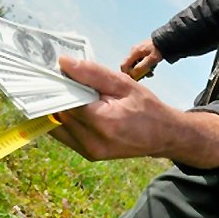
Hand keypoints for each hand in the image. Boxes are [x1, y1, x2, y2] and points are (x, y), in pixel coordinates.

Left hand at [49, 56, 218, 168]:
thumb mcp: (122, 83)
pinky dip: (64, 120)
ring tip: (68, 94)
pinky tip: (73, 108)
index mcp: (103, 122)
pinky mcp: (88, 155)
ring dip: (58, 109)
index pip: (66, 100)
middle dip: (56, 96)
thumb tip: (63, 63)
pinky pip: (64, 135)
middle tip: (59, 81)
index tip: (54, 73)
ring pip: (57, 126)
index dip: (58, 85)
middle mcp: (92, 141)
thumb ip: (91, 73)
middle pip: (58, 114)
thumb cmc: (145, 107)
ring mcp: (89, 151)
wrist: (163, 136)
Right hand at [120, 38, 162, 79]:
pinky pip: (140, 61)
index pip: (124, 65)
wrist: (166, 40)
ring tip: (152, 72)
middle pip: (130, 66)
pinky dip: (145, 66)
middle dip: (137, 72)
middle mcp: (133, 51)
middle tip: (146, 75)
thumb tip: (133, 74)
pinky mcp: (142, 51)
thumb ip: (141, 67)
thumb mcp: (151, 60)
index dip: (127, 73)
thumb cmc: (159, 49)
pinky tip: (152, 67)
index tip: (136, 78)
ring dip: (142, 69)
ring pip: (135, 64)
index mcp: (134, 53)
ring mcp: (137, 51)